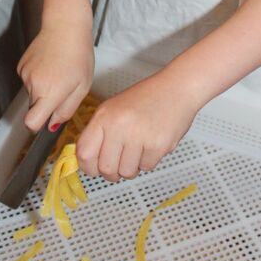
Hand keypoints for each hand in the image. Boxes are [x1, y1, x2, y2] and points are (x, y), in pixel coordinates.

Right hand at [17, 2, 94, 132]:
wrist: (65, 25)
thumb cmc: (78, 54)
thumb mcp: (82, 87)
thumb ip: (67, 109)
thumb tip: (53, 125)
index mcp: (49, 93)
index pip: (31, 123)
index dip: (38, 125)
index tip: (48, 119)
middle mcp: (33, 85)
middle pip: (34, 108)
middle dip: (46, 104)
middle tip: (63, 87)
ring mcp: (25, 74)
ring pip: (32, 93)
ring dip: (43, 88)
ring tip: (58, 71)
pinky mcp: (21, 65)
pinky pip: (29, 80)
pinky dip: (38, 77)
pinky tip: (50, 64)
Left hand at [76, 70, 199, 180]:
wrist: (176, 88)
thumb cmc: (146, 98)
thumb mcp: (114, 109)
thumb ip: (99, 133)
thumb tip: (88, 160)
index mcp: (104, 116)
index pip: (84, 154)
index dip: (88, 167)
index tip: (94, 168)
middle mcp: (118, 125)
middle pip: (106, 169)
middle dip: (113, 171)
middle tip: (120, 161)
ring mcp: (138, 136)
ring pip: (127, 172)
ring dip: (133, 166)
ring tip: (138, 148)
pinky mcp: (157, 145)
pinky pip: (147, 168)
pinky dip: (149, 160)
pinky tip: (151, 143)